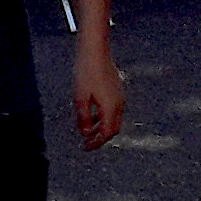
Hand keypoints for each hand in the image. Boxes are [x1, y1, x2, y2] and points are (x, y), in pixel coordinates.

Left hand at [71, 35, 126, 149]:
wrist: (96, 52)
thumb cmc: (86, 73)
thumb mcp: (80, 98)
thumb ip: (83, 117)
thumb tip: (85, 133)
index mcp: (111, 107)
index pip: (107, 133)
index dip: (97, 143)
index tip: (86, 148)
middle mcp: (119, 104)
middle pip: (113, 129)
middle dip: (100, 138)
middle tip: (87, 143)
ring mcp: (120, 97)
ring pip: (114, 120)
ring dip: (101, 128)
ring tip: (87, 131)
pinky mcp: (117, 91)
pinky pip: (113, 110)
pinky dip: (103, 118)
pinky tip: (92, 116)